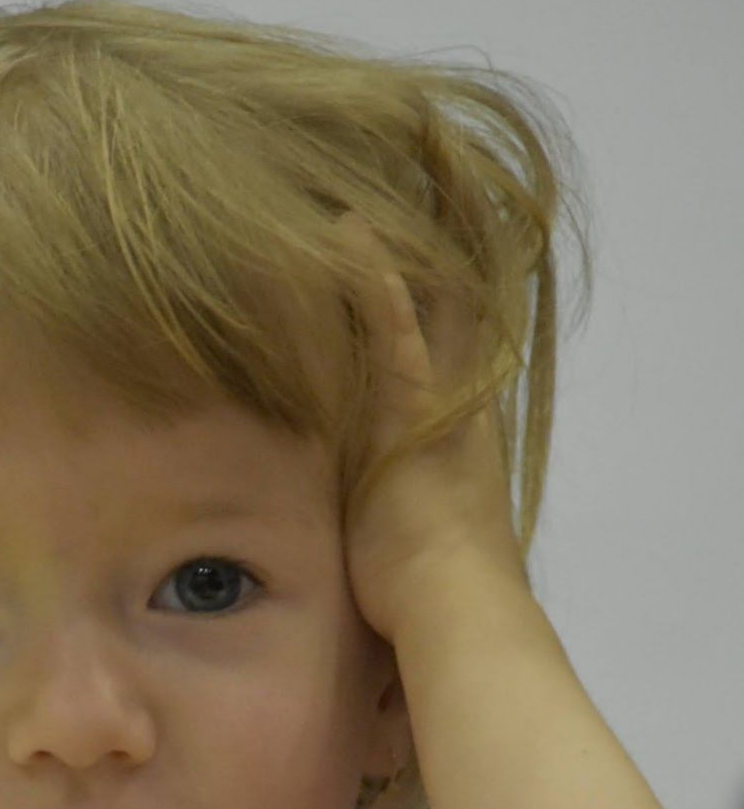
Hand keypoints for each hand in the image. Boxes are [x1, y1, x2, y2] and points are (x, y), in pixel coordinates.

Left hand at [332, 210, 529, 645]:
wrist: (455, 607)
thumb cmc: (435, 599)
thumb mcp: (413, 549)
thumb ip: (397, 526)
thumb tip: (383, 541)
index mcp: (462, 438)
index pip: (453, 358)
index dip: (438, 313)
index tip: (419, 271)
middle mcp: (458, 407)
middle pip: (452, 316)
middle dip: (428, 267)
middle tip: (402, 205)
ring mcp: (437, 398)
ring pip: (424, 303)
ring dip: (389, 254)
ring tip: (355, 201)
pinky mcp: (408, 402)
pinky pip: (390, 319)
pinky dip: (370, 273)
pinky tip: (345, 227)